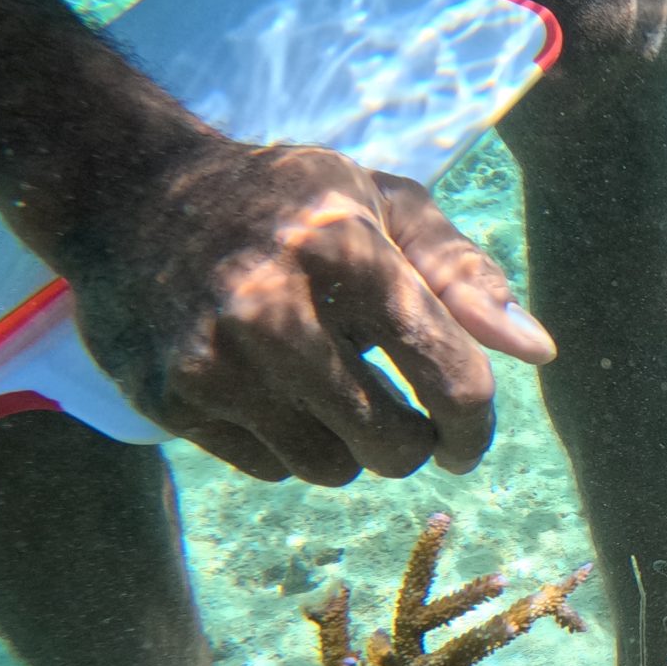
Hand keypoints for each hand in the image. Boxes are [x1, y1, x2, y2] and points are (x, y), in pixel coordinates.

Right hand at [55, 135, 554, 485]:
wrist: (129, 196)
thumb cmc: (289, 204)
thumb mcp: (382, 204)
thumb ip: (463, 275)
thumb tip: (537, 350)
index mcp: (345, 250)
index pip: (451, 379)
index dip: (476, 425)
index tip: (467, 435)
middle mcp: (273, 309)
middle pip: (393, 446)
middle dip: (412, 441)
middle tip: (400, 413)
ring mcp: (214, 361)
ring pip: (333, 470)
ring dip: (347, 445)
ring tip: (326, 384)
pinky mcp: (171, 400)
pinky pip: (272, 470)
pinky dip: (288, 444)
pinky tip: (269, 387)